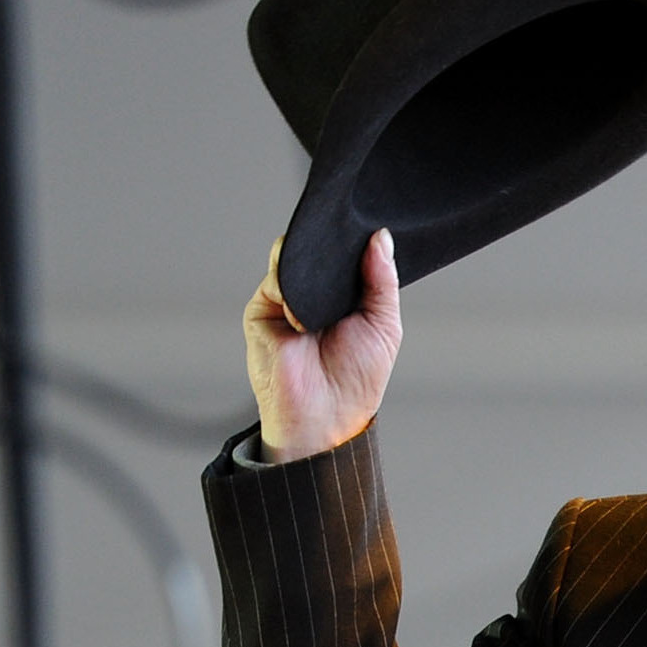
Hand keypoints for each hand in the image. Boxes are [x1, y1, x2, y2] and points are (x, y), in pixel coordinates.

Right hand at [244, 227, 401, 460]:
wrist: (325, 414)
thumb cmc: (356, 380)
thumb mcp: (383, 324)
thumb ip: (383, 279)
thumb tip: (380, 237)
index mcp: (341, 296)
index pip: (343, 254)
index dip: (354, 241)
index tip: (368, 233)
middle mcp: (312, 294)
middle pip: (317, 250)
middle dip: (333, 248)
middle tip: (348, 255)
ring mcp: (284, 299)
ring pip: (295, 256)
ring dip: (314, 268)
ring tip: (329, 295)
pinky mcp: (262, 309)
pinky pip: (277, 279)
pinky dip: (293, 288)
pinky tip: (304, 315)